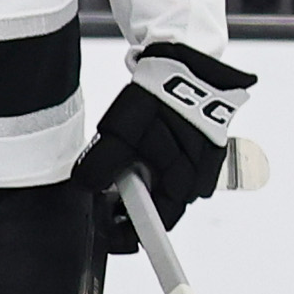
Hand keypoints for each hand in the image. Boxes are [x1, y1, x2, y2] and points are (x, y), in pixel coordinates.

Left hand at [74, 42, 254, 247]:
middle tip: (105, 194)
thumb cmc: (159, 96)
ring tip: (123, 164)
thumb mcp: (120, 131)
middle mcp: (199, 178)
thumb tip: (88, 188)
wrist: (190, 60)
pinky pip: (179, 168)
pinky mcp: (205, 145)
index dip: (130, 234)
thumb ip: (102, 164)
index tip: (108, 234)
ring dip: (146, 184)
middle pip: (162, 206)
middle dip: (133, 205)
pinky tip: (145, 148)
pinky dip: (158, 166)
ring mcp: (204, 162)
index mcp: (182, 181)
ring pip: (169, 186)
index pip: (157, 225)